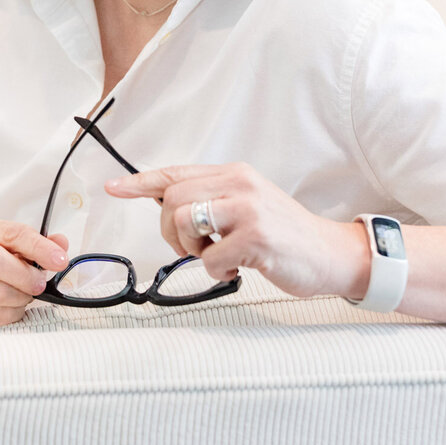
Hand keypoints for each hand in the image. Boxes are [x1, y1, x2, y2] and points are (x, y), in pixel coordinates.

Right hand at [0, 222, 68, 325]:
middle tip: (39, 284)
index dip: (39, 247)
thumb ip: (39, 244)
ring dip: (21, 297)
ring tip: (23, 293)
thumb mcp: (15, 248)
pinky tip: (10, 305)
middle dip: (25, 275)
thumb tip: (60, 243)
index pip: (13, 234)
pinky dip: (13, 312)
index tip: (60, 260)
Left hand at [105, 162, 368, 299]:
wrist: (331, 254)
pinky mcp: (255, 236)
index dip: (140, 182)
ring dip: (192, 250)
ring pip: (184, 222)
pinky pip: (210, 258)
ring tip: (216, 257)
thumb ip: (212, 202)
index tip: (114, 188)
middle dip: (171, 232)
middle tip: (191, 249)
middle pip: (172, 199)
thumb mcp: (247, 205)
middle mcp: (239, 184)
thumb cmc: (285, 235)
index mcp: (233, 174)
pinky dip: (217, 272)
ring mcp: (247, 208)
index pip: (175, 173)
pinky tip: (238, 269)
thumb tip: (169, 209)